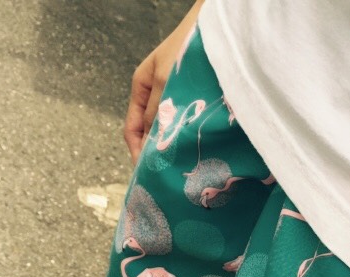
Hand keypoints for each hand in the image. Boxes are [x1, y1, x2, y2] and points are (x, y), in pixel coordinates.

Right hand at [124, 2, 202, 163]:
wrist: (216, 25)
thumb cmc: (187, 45)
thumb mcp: (166, 81)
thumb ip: (157, 113)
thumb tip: (149, 146)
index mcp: (142, 88)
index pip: (133, 129)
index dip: (138, 154)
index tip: (148, 175)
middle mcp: (158, 95)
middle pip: (153, 134)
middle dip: (159, 154)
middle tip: (170, 178)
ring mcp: (177, 97)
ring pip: (172, 131)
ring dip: (177, 148)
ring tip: (187, 168)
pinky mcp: (197, 99)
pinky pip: (190, 124)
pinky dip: (192, 137)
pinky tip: (202, 149)